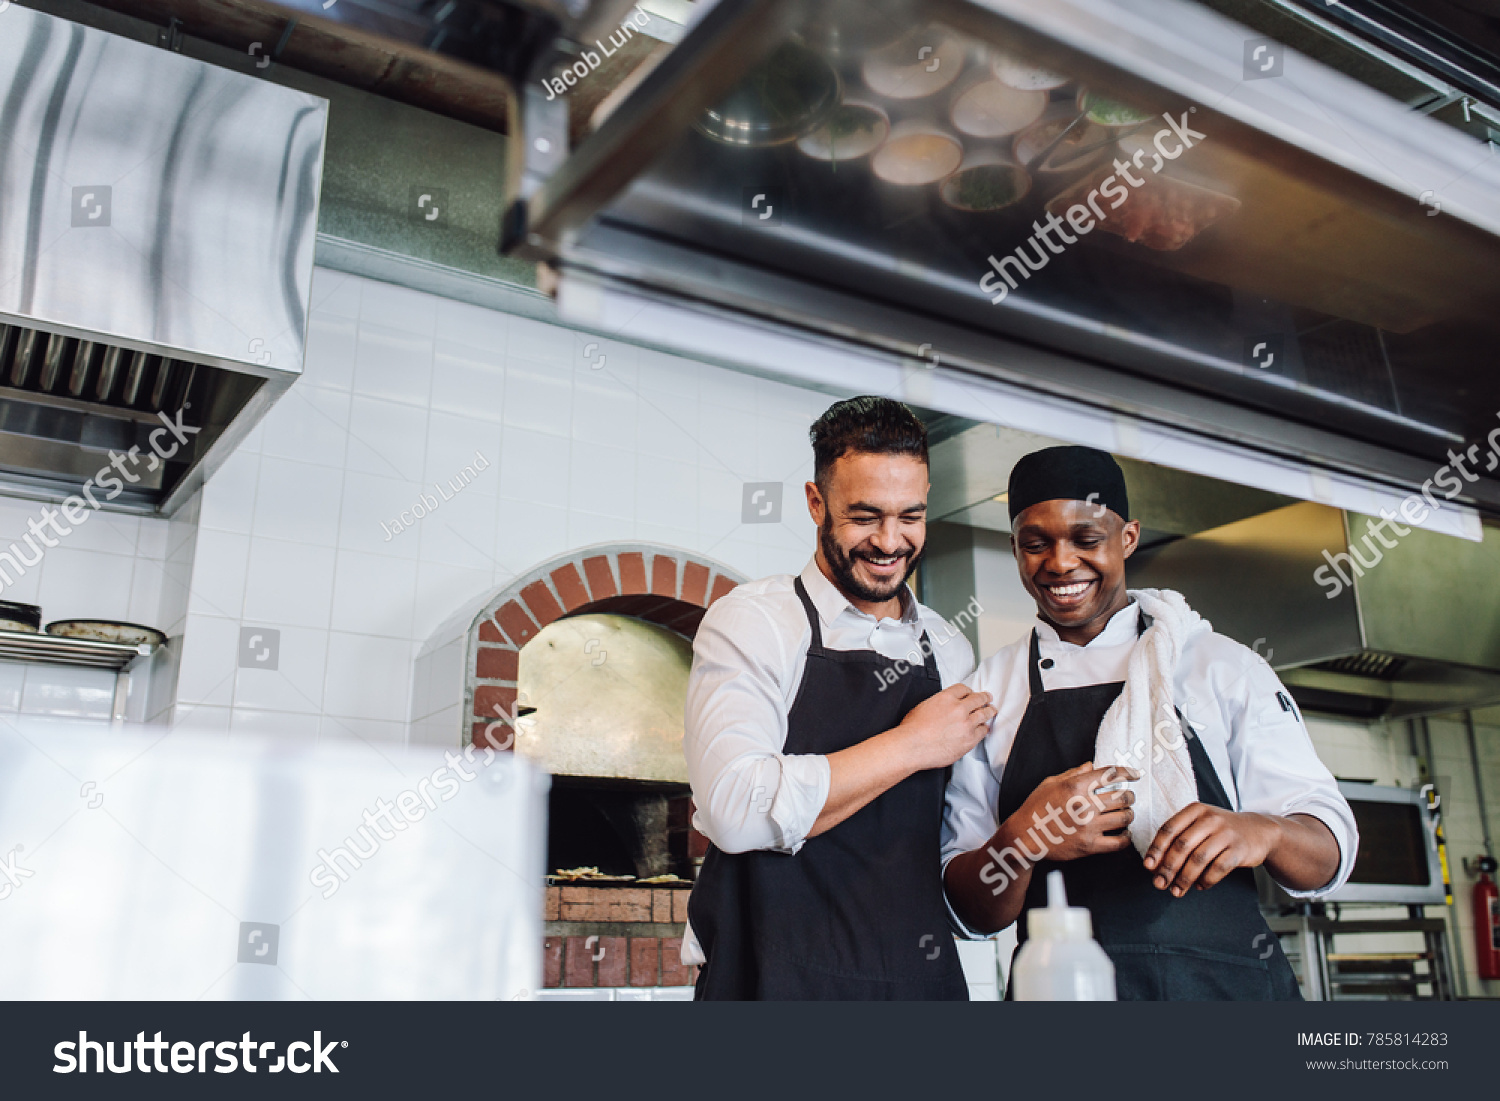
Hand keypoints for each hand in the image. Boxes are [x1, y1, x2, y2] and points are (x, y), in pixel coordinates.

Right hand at [895, 684, 995, 770]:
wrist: (913, 746)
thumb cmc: (913, 730)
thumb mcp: (923, 706)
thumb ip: (938, 704)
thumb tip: (943, 708)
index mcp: (946, 698)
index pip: (963, 689)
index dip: (968, 691)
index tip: (970, 694)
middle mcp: (959, 709)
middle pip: (978, 699)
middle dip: (984, 698)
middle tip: (987, 698)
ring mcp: (966, 724)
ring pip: (984, 714)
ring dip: (989, 711)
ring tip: (991, 710)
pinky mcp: (970, 739)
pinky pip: (983, 731)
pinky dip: (984, 728)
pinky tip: (984, 728)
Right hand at [1005, 761, 1139, 862]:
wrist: (1024, 837)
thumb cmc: (1035, 808)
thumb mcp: (1050, 784)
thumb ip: (1073, 774)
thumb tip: (1092, 766)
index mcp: (1075, 787)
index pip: (1110, 775)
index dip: (1127, 772)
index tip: (1135, 774)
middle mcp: (1084, 806)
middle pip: (1122, 797)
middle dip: (1129, 796)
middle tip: (1128, 797)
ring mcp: (1088, 827)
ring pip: (1124, 818)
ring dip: (1129, 814)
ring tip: (1126, 814)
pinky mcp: (1089, 846)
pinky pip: (1119, 842)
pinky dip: (1126, 837)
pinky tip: (1123, 833)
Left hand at [1143, 804, 1278, 895]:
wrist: (1259, 831)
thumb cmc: (1220, 831)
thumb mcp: (1200, 825)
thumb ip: (1178, 840)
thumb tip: (1153, 866)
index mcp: (1195, 810)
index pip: (1169, 829)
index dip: (1156, 849)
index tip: (1148, 867)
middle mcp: (1210, 819)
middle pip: (1182, 846)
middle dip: (1168, 868)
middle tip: (1159, 884)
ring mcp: (1226, 833)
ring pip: (1199, 859)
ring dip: (1184, 878)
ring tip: (1176, 891)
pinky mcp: (1239, 849)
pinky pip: (1218, 868)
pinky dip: (1206, 880)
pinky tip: (1199, 886)